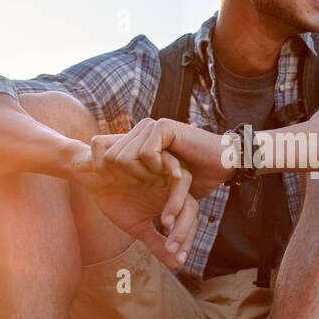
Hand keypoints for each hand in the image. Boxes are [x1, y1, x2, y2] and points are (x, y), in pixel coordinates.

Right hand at [69, 141, 198, 268]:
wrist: (91, 175)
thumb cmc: (114, 199)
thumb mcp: (137, 225)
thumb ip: (156, 241)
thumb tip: (175, 264)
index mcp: (171, 200)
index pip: (189, 219)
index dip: (185, 239)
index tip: (177, 259)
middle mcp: (171, 184)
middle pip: (191, 204)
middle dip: (183, 228)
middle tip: (171, 247)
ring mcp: (163, 168)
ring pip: (185, 181)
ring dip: (177, 204)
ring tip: (165, 224)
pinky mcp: (150, 152)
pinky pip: (168, 159)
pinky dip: (169, 170)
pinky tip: (167, 185)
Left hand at [91, 117, 233, 198]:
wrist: (222, 165)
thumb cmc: (194, 178)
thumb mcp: (159, 187)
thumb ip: (135, 187)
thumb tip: (104, 191)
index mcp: (133, 143)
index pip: (96, 151)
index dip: (100, 172)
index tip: (117, 189)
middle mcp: (139, 132)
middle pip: (103, 158)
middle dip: (118, 179)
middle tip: (142, 188)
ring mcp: (150, 127)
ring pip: (121, 157)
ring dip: (138, 178)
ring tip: (156, 184)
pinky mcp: (164, 127)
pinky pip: (145, 153)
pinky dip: (154, 168)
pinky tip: (169, 173)